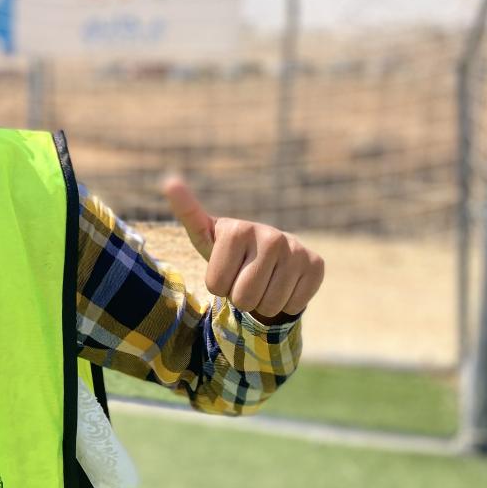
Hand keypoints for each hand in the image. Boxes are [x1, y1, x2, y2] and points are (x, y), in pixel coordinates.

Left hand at [161, 176, 323, 323]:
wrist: (270, 256)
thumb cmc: (229, 251)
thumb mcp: (204, 236)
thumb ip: (187, 212)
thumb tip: (170, 182)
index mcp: (237, 229)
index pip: (216, 286)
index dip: (218, 285)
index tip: (224, 267)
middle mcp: (270, 235)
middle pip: (243, 298)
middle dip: (239, 297)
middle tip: (243, 279)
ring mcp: (296, 249)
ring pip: (269, 305)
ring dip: (262, 302)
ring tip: (262, 281)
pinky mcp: (316, 265)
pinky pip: (292, 305)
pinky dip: (285, 302)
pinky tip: (283, 283)